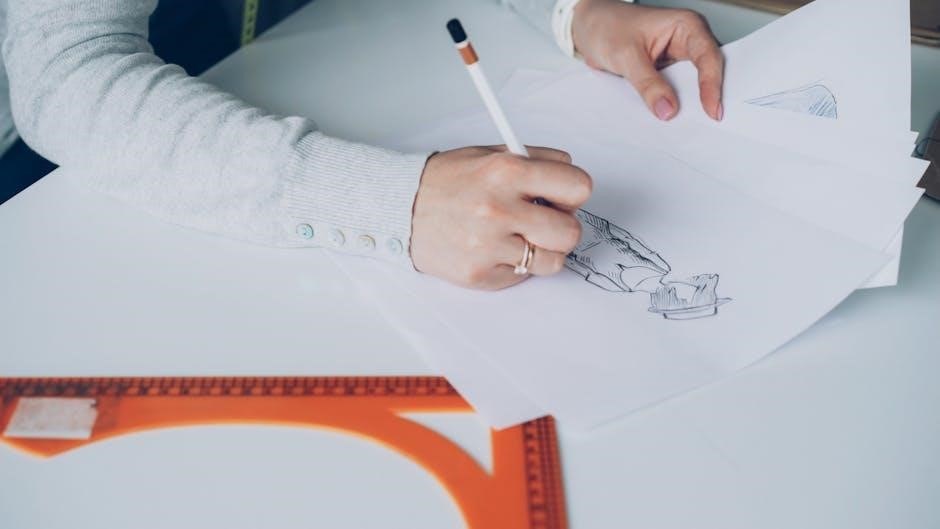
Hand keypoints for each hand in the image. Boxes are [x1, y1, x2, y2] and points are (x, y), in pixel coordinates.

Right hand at [411, 146, 591, 289]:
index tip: (561, 198)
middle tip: (542, 222)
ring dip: (542, 252)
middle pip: (570, 232)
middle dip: (562, 228)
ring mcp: (488, 246)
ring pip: (553, 261)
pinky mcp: (479, 274)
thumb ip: (534, 161)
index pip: (578, 188)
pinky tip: (494, 249)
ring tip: (520, 238)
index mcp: (506, 171)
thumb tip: (570, 179)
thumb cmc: (447, 181)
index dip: (573, 194)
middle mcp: (498, 209)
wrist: (400, 208)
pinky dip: (515, 265)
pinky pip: (522, 276)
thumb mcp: (490, 154)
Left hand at [572, 0, 723, 120]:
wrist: (585, 26)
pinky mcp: (664, 73)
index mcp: (685, 25)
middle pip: (706, 72)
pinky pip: (673, 92)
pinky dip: (671, 104)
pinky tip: (669, 119)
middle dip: (706, 97)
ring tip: (690, 127)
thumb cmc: (605, 25)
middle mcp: (686, 41)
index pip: (707, 56)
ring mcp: (675, 58)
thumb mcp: (625, 55)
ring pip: (690, 86)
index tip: (711, 111)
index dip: (712, 85)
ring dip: (688, 104)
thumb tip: (668, 109)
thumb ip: (647, 83)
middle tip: (707, 125)